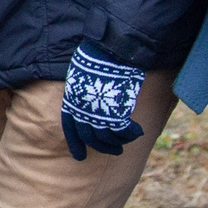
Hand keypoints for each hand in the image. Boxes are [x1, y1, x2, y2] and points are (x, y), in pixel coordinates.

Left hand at [61, 44, 146, 160]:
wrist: (110, 50)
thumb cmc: (97, 57)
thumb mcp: (80, 74)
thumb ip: (83, 91)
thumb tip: (88, 102)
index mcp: (72, 100)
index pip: (70, 128)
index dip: (75, 144)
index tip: (79, 157)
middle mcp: (82, 110)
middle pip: (90, 137)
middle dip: (102, 147)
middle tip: (114, 152)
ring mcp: (98, 112)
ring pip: (107, 137)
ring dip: (117, 143)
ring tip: (125, 143)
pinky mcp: (116, 111)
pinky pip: (122, 131)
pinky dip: (130, 134)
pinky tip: (137, 132)